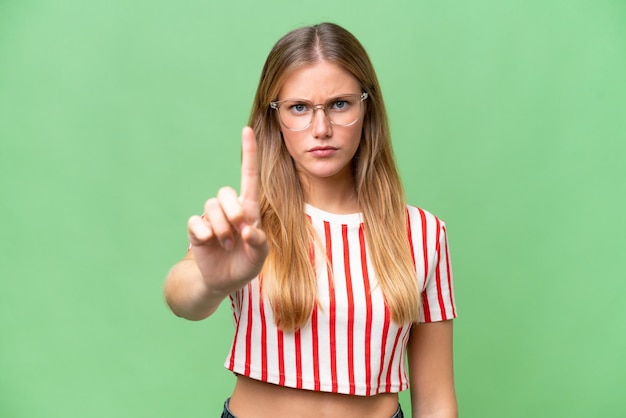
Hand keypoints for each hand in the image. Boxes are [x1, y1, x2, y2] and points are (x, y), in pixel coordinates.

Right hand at [187, 127, 267, 295]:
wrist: (222, 281)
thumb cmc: (245, 264)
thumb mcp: (260, 256)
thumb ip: (259, 243)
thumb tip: (248, 230)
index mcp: (249, 209)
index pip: (248, 176)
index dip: (248, 153)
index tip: (247, 130)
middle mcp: (229, 208)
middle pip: (226, 192)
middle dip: (234, 213)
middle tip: (240, 233)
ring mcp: (211, 218)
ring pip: (211, 206)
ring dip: (222, 228)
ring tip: (226, 245)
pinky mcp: (196, 229)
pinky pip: (196, 221)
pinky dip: (205, 233)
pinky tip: (210, 243)